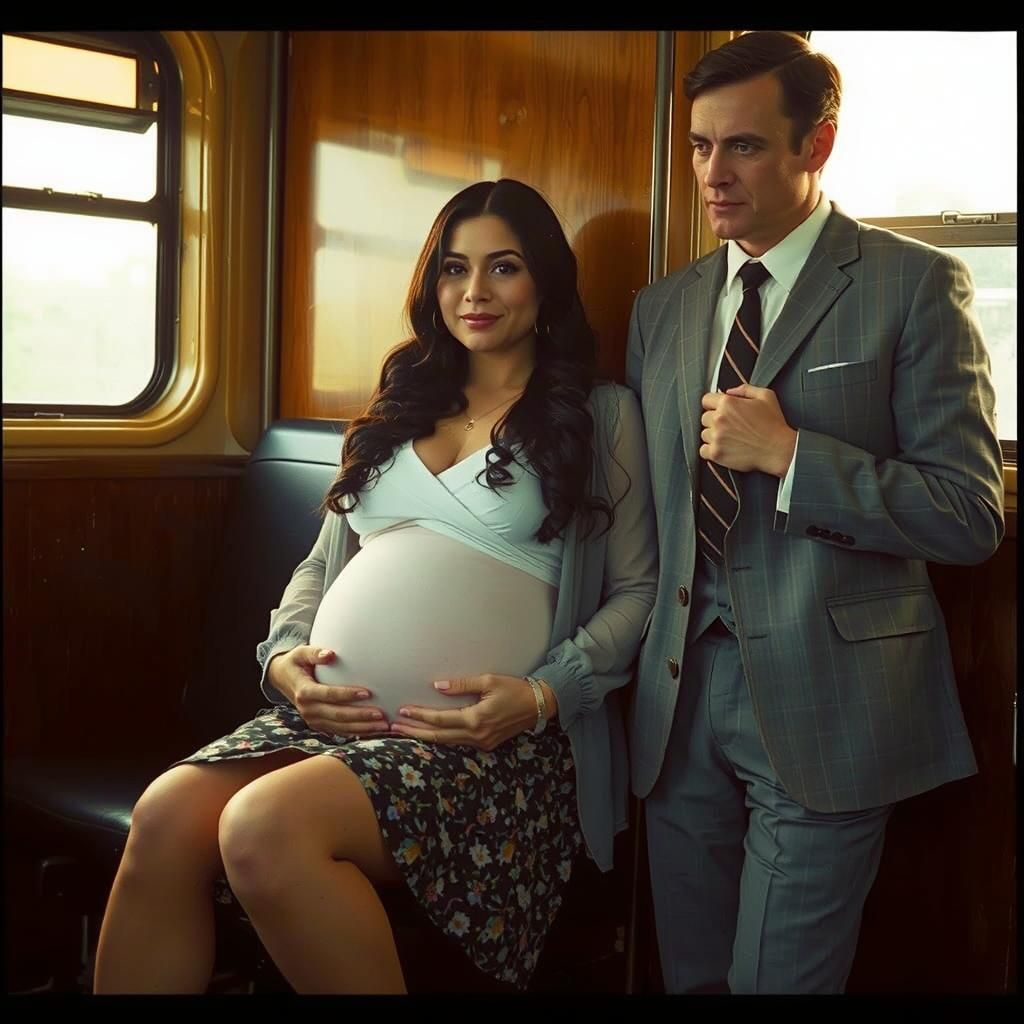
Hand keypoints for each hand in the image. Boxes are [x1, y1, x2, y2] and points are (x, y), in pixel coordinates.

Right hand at [267, 645, 388, 736]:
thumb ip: (315, 653)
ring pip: (341, 727)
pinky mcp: (320, 725)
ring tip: (384, 725)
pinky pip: (341, 731)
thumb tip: (331, 654)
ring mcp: (313, 720)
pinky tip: (375, 730)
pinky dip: (358, 732)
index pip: (328, 695)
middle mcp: (308, 710)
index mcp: (304, 692)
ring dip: (363, 728)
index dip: (347, 695)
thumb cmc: (296, 663)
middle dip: (360, 716)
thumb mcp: (300, 653)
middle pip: (338, 715)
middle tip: (382, 714)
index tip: (367, 693)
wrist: (283, 679)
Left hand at [389, 674, 555, 750]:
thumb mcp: (488, 680)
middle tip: (393, 729)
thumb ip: (462, 684)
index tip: (402, 711)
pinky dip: (442, 739)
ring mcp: (482, 743)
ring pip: (447, 742)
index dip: (419, 715)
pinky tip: (430, 735)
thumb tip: (438, 686)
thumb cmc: (515, 689)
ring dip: (425, 737)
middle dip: (414, 732)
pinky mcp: (486, 744)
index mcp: (476, 719)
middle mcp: (477, 735)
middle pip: (438, 736)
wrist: (539, 704)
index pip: (440, 719)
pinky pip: (458, 743)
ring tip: (406, 732)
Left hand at [700, 384, 796, 477]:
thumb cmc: (774, 424)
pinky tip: (723, 448)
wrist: (778, 449)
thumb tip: (729, 391)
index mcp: (727, 403)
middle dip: (714, 421)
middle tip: (730, 427)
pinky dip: (710, 450)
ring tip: (730, 438)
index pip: (706, 400)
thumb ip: (745, 389)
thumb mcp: (765, 396)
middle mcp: (719, 419)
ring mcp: (716, 437)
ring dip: (713, 436)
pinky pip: (702, 450)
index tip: (720, 411)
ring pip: (704, 434)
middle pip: (704, 418)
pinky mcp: (716, 453)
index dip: (713, 405)